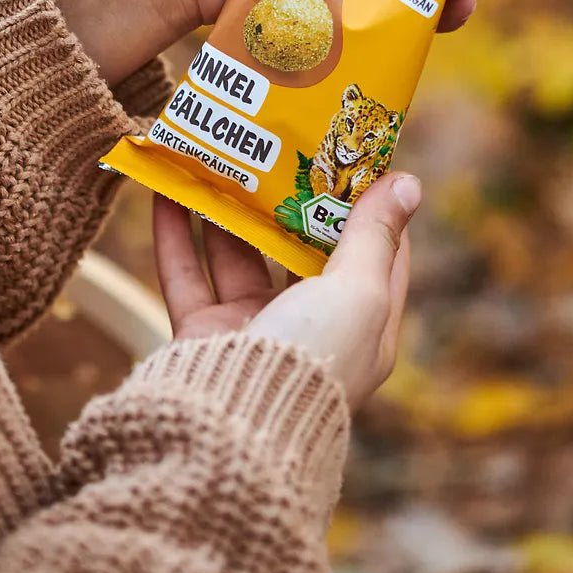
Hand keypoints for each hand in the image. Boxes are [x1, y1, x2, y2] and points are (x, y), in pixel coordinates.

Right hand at [153, 172, 420, 409]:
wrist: (233, 431)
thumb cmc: (313, 360)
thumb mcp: (358, 293)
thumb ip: (373, 235)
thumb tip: (408, 183)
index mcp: (362, 325)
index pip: (374, 252)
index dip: (367, 202)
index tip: (351, 152)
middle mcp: (310, 326)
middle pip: (299, 249)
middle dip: (287, 197)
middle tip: (274, 142)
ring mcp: (252, 329)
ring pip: (238, 256)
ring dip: (225, 209)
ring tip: (215, 156)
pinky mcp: (203, 334)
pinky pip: (186, 274)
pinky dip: (175, 233)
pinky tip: (165, 189)